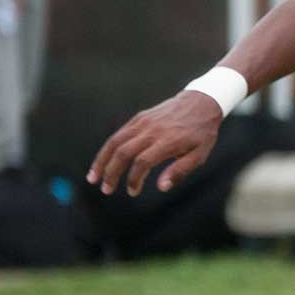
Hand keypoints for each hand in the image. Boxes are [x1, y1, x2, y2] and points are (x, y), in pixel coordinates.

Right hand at [88, 91, 225, 195]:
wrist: (200, 102)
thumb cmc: (201, 134)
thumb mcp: (200, 155)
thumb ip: (180, 170)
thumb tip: (161, 187)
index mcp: (169, 141)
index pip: (143, 162)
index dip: (134, 178)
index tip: (133, 191)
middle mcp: (152, 131)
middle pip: (124, 152)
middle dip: (112, 173)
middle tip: (106, 190)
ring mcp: (143, 123)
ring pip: (115, 142)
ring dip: (102, 161)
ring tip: (93, 178)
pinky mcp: (138, 118)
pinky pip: (118, 135)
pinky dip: (107, 149)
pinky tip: (102, 162)